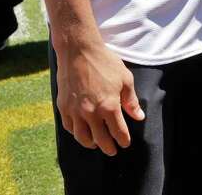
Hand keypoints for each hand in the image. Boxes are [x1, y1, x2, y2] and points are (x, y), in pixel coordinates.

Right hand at [54, 40, 144, 155]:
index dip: (123, 140)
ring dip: (90, 143)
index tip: (125, 144)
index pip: (118, 131)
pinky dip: (76, 133)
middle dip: (108, 147)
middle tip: (112, 151)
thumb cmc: (105, 63)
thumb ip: (131, 101)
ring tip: (96, 144)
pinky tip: (81, 132)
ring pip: (82, 137)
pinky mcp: (63, 107)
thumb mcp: (125, 79)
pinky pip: (69, 127)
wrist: (79, 51)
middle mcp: (91, 113)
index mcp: (109, 106)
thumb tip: (139, 117)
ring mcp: (75, 111)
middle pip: (100, 139)